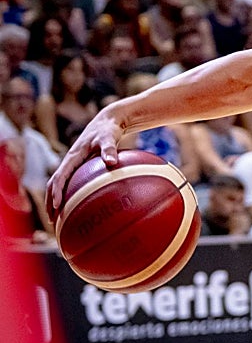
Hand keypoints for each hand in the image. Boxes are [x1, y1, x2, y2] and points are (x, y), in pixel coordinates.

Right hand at [46, 107, 125, 221]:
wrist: (109, 122)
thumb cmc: (108, 129)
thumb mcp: (109, 137)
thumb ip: (109, 149)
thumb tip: (111, 162)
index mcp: (72, 157)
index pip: (59, 177)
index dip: (56, 192)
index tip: (56, 206)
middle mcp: (70, 162)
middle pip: (54, 185)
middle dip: (50, 203)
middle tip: (52, 221)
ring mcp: (74, 165)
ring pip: (61, 186)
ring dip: (57, 202)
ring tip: (60, 220)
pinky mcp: (81, 167)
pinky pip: (73, 183)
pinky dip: (72, 195)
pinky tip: (81, 207)